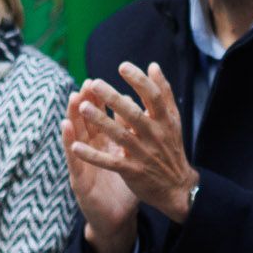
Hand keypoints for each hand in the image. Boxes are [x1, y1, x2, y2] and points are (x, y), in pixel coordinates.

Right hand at [61, 97, 141, 252]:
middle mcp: (92, 152)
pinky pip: (76, 163)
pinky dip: (71, 147)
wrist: (117, 219)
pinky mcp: (81, 182)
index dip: (99, 101)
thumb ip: (132, 137)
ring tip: (74, 100)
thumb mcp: (130, 159)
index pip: (100, 119)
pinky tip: (68, 133)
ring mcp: (84, 166)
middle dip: (85, 103)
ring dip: (74, 118)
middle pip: (86, 123)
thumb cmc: (124, 187)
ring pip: (77, 138)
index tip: (99, 81)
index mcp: (105, 145)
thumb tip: (139, 112)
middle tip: (86, 84)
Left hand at [65, 62, 198, 225]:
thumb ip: (164, 93)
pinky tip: (75, 146)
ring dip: (101, 121)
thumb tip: (153, 65)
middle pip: (133, 114)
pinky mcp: (133, 171)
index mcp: (165, 121)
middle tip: (95, 83)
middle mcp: (155, 136)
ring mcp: (143, 154)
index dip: (139, 80)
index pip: (153, 97)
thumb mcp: (173, 120)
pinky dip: (93, 156)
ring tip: (83, 107)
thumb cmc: (171, 147)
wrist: (177, 187)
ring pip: (120, 136)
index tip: (122, 66)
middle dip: (114, 98)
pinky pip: (110, 162)